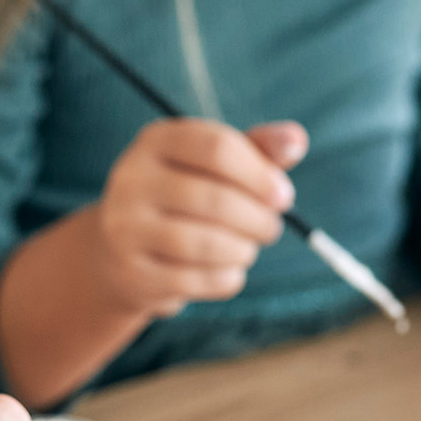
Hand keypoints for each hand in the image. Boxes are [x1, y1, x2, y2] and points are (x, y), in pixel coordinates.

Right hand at [90, 118, 303, 318]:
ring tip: (248, 248)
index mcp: (156, 140)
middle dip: (257, 219)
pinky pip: (193, 280)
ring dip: (242, 250)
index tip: (283, 195)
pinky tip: (230, 270)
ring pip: (203, 243)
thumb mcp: (215, 165)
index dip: (259, 174)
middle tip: (271, 229)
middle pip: (214, 199)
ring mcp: (125, 227)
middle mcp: (132, 179)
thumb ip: (258, 149)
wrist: (124, 247)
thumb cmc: (184, 196)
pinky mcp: (130, 271)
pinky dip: (225, 278)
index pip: (216, 147)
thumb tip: (296, 140)